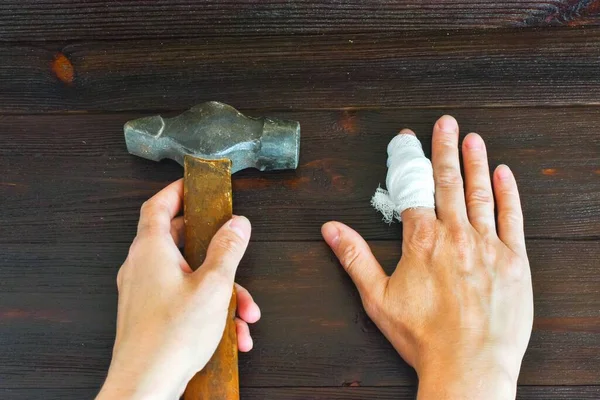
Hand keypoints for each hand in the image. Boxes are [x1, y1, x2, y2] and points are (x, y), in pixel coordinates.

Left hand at [97, 179, 259, 399]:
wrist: (145, 387)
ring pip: (189, 277)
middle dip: (216, 251)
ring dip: (221, 291)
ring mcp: (145, 292)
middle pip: (180, 240)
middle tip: (234, 247)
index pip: (158, 205)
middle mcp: (143, 267)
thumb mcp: (213, 285)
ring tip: (244, 313)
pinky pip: (184, 300)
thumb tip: (237, 224)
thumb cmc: (171, 336)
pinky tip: (232, 333)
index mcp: (152, 250)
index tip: (196, 185)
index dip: (177, 191)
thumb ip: (228, 249)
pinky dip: (209, 310)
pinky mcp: (151, 314)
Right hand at [322, 116, 532, 398]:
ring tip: (472, 138)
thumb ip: (354, 257)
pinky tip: (503, 174)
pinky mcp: (514, 261)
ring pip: (480, 194)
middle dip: (445, 149)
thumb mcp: (378, 298)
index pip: (413, 190)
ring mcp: (488, 245)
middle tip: (446, 123)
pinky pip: (512, 218)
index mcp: (422, 242)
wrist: (469, 366)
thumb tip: (331, 228)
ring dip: (475, 163)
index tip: (407, 140)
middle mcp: (456, 236)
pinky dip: (507, 194)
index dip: (409, 162)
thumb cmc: (424, 336)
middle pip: (448, 182)